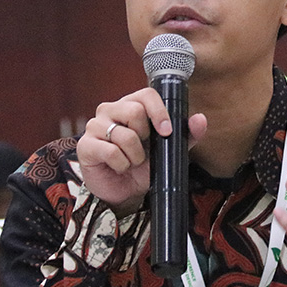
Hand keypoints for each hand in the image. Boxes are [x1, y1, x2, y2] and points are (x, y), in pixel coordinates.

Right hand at [77, 87, 207, 216]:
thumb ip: (185, 135)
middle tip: (144, 151)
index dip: (159, 111)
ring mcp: (95, 126)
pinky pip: (111, 152)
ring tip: (131, 162)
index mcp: (131, 105)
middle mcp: (110, 110)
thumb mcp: (168, 151)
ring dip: (135, 156)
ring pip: (125, 135)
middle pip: (135, 111)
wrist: (122, 192)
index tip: (166, 131)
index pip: (146, 94)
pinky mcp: (86, 145)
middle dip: (145, 138)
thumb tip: (200, 119)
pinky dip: (122, 164)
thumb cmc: (142, 166)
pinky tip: (119, 167)